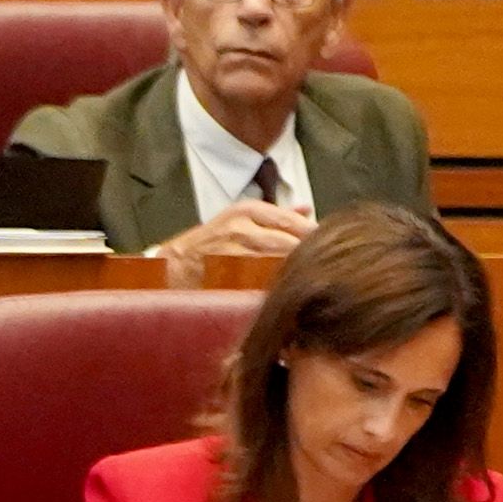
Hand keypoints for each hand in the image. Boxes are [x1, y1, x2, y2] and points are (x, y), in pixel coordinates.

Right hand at [161, 196, 310, 279]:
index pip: (293, 222)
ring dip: (293, 272)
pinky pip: (260, 281)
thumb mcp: (240, 219)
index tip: (329, 247)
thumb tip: (307, 210)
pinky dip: (273, 286)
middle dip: (307, 256)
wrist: (173, 264)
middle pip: (289, 243)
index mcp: (248, 210)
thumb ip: (276, 216)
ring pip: (277, 262)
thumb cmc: (210, 243)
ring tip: (304, 280)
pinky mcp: (225, 274)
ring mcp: (231, 250)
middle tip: (321, 268)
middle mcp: (240, 226)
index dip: (313, 237)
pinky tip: (282, 291)